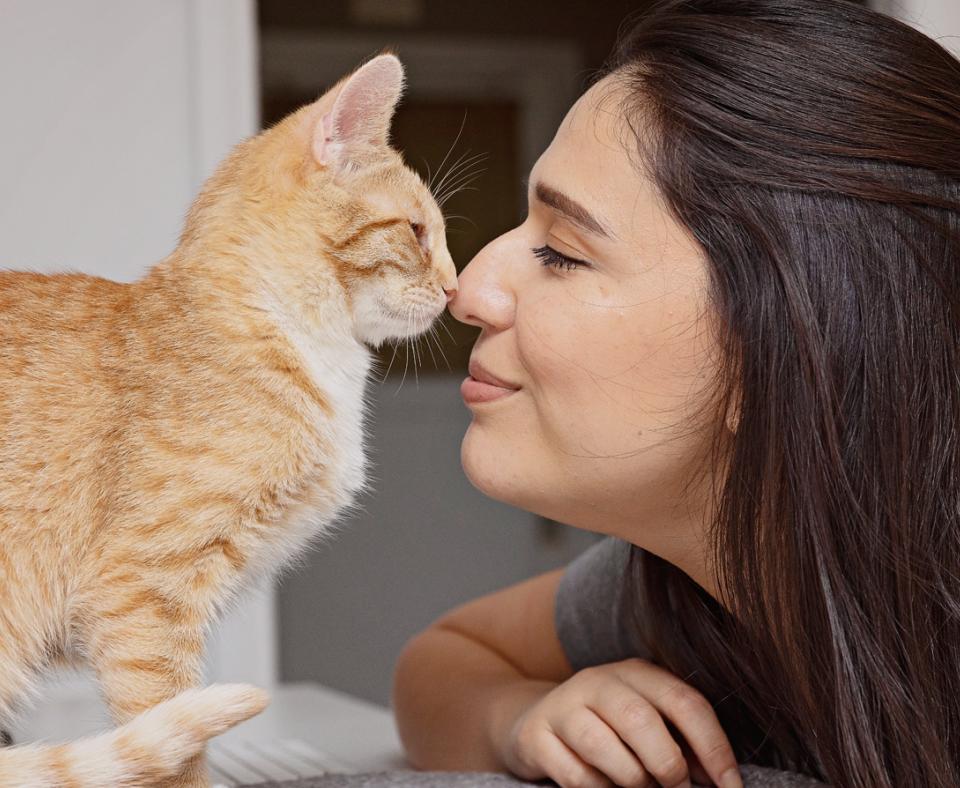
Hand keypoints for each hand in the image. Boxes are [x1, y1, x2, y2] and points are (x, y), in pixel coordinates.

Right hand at [497, 658, 742, 787]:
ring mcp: (563, 706)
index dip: (714, 748)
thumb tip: (718, 779)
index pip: (685, 702)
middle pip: (641, 720)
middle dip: (667, 764)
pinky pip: (574, 775)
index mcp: (636, 672)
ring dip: (631, 780)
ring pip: (603, 747)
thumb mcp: (646, 722)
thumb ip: (680, 741)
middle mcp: (598, 681)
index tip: (731, 787)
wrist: (538, 722)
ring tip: (639, 787)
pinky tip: (603, 786)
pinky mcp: (537, 736)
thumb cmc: (608, 728)